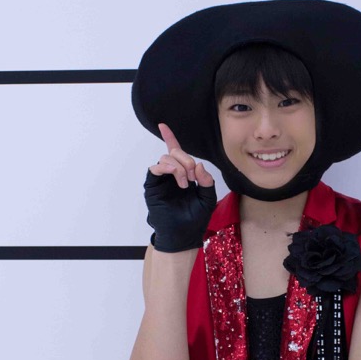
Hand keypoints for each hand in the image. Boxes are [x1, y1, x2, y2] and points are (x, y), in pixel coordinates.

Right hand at [145, 123, 216, 252]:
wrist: (184, 234)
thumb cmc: (195, 218)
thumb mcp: (208, 198)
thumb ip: (207, 181)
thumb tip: (198, 165)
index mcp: (183, 174)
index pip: (176, 152)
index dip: (169, 138)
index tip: (162, 125)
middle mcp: (170, 175)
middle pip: (174, 153)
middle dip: (186, 159)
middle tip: (193, 176)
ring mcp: (161, 180)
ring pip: (166, 158)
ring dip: (179, 167)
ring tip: (186, 183)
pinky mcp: (152, 186)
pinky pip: (155, 168)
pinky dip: (167, 168)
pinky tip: (176, 177)